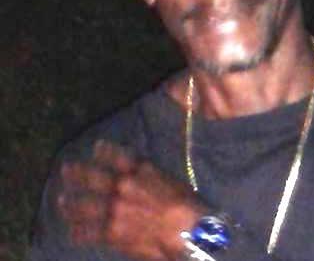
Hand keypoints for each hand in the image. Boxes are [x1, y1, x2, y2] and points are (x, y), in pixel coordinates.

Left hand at [57, 140, 206, 259]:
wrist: (187, 229)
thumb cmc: (185, 202)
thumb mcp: (168, 178)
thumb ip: (148, 174)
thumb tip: (138, 173)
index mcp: (139, 170)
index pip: (116, 156)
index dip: (104, 150)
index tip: (95, 147)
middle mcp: (122, 186)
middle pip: (94, 178)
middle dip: (77, 173)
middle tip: (65, 169)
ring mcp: (115, 209)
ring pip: (86, 205)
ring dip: (71, 203)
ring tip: (60, 201)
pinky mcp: (113, 232)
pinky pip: (90, 232)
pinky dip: (78, 232)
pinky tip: (71, 231)